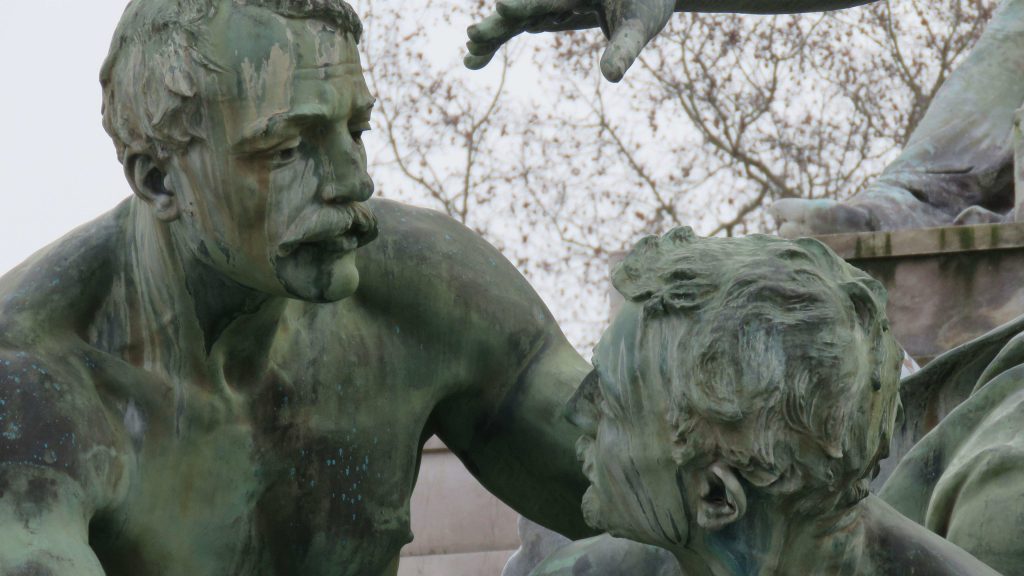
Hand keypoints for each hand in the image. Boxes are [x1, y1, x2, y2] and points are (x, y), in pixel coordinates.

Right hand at [465, 0, 675, 81]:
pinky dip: (503, 38)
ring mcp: (554, 3)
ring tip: (469, 60)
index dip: (526, 6)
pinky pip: (521, 25)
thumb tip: (611, 77)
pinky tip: (480, 56)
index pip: (548, 0)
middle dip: (498, 25)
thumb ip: (625, 49)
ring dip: (493, 38)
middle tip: (471, 39)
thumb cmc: (648, 4)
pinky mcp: (551, 12)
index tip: (502, 8)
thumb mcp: (641, 25)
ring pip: (517, 19)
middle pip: (524, 9)